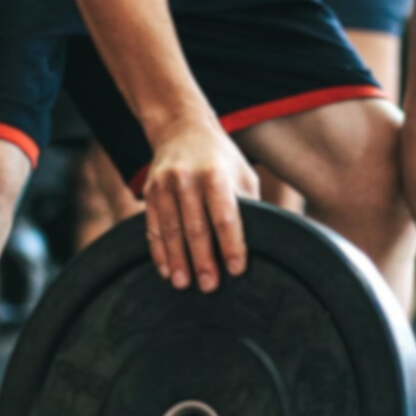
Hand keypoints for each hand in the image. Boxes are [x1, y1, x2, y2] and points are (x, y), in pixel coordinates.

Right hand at [141, 116, 259, 292]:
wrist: (181, 128)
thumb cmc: (221, 158)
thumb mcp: (242, 173)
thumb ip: (249, 204)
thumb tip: (265, 240)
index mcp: (216, 174)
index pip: (225, 216)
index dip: (231, 245)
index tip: (237, 269)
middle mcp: (187, 179)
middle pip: (195, 227)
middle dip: (203, 260)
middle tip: (209, 286)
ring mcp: (164, 185)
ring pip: (171, 230)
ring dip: (177, 260)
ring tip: (184, 284)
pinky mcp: (150, 192)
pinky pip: (153, 226)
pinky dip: (159, 251)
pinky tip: (166, 270)